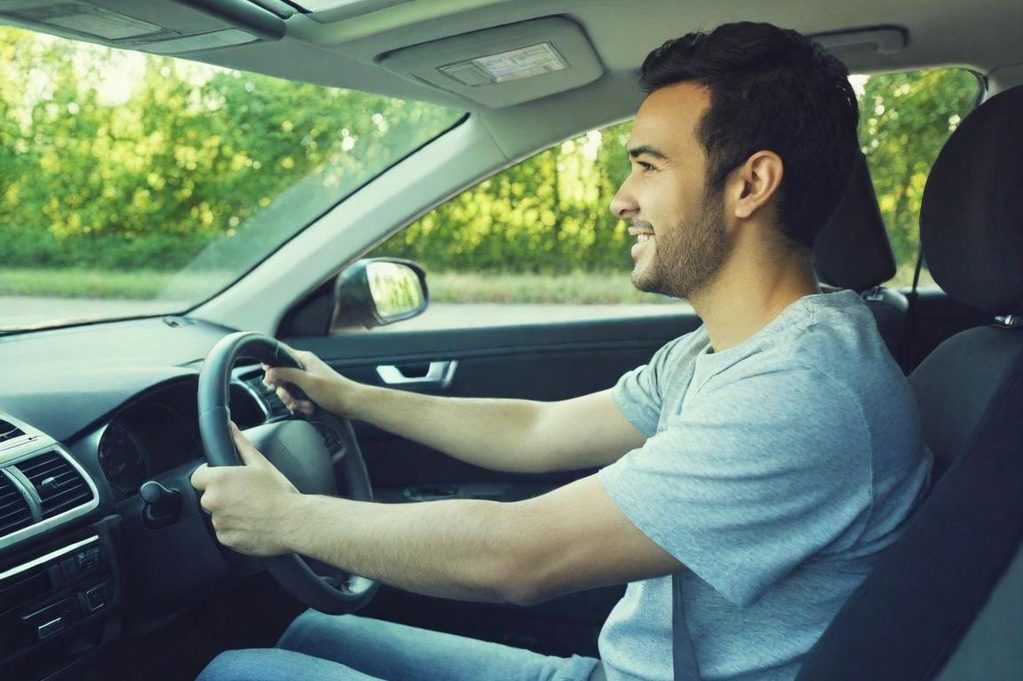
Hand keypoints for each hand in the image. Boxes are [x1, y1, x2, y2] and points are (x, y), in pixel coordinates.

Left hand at [190, 422, 302, 555]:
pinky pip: (225, 532)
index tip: (226, 480)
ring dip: (229, 513)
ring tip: (252, 510)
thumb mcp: (261, 464)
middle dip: (222, 495)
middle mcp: (214, 501)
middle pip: (208, 496)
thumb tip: (232, 428)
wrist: (293, 522)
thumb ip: (241, 444)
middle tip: (244, 495)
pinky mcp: (225, 539)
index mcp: (219, 480)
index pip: (197, 477)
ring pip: (217, 515)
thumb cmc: (279, 493)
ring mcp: (218, 522)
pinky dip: (235, 529)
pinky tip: (252, 523)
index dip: (210, 477)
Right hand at [262, 345, 359, 416]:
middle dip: (284, 391)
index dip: (271, 366)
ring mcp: (307, 380)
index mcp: (303, 359)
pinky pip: (297, 398)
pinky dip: (301, 405)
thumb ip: (285, 374)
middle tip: (290, 397)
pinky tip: (309, 408)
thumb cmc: (334, 390)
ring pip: (288, 390)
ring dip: (294, 401)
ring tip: (305, 405)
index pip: (280, 355)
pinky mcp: (310, 392)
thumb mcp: (306, 381)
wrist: (351, 404)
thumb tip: (268, 372)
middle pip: (281, 377)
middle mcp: (304, 368)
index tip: (269, 379)